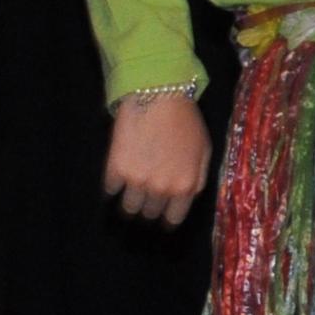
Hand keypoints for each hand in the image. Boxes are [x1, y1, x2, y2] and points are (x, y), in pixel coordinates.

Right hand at [102, 90, 209, 225]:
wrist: (157, 95)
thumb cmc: (185, 121)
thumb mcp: (204, 151)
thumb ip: (198, 179)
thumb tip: (187, 197)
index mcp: (185, 186)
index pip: (172, 219)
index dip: (167, 217)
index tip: (161, 212)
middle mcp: (161, 189)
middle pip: (149, 213)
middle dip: (149, 204)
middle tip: (148, 189)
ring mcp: (136, 181)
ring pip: (128, 207)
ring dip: (130, 199)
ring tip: (131, 185)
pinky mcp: (115, 169)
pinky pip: (110, 189)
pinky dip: (113, 184)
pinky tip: (119, 172)